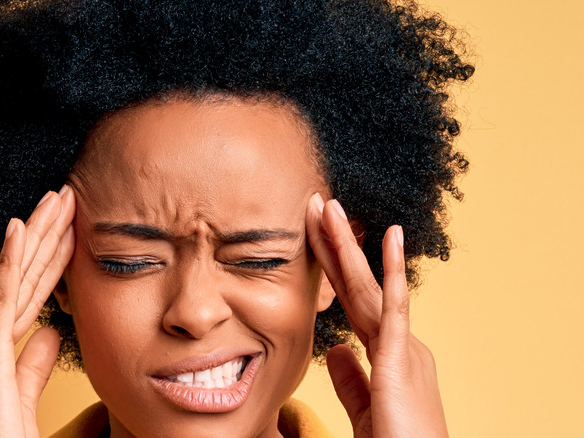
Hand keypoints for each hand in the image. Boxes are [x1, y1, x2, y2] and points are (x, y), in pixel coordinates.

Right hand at [0, 186, 75, 437]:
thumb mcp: (23, 396)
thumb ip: (34, 363)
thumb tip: (54, 331)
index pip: (26, 291)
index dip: (48, 257)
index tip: (71, 226)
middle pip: (18, 276)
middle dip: (44, 234)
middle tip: (66, 195)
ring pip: (12, 278)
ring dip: (36, 235)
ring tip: (56, 199)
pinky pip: (0, 301)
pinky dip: (10, 263)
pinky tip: (20, 229)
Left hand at [306, 193, 447, 437]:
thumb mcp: (366, 407)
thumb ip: (350, 378)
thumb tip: (334, 349)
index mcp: (387, 353)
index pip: (351, 300)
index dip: (332, 267)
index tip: (314, 235)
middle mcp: (399, 343)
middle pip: (357, 285)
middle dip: (335, 244)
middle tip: (317, 205)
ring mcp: (405, 348)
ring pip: (370, 287)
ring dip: (349, 246)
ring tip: (333, 207)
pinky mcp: (404, 361)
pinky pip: (397, 310)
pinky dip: (393, 273)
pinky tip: (390, 239)